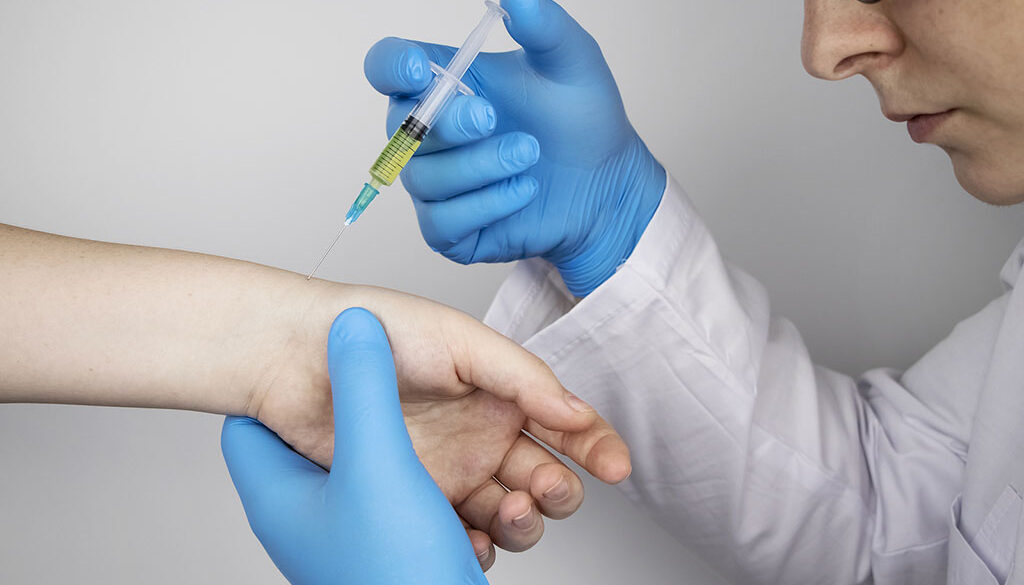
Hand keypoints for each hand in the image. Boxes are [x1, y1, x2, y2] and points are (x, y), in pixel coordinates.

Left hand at [249, 283, 630, 564]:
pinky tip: (468, 540)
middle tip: (548, 489)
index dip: (594, 445)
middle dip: (559, 490)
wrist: (293, 357)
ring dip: (522, 520)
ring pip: (507, 512)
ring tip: (508, 512)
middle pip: (541, 476)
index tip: (614, 464)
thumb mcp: (459, 344)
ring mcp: (446, 474)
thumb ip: (521, 376)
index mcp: (497, 395)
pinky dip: (473, 545)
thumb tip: (575, 409)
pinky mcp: (413, 504)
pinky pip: (458, 534)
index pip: (562, 425)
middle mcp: (476, 437)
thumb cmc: (373, 332)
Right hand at [363, 0, 665, 296]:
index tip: (419, 71)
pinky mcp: (449, 230)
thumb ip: (544, 26)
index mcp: (446, 84)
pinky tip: (522, 191)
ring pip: (423, 178)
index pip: (387, 68)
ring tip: (529, 155)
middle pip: (400, 127)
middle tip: (493, 118)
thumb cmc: (583, 121)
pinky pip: (441, 222)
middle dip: (448, 123)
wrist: (608, 185)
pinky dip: (486, 205)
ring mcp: (437, 185)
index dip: (391, 68)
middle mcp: (432, 134)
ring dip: (481, 166)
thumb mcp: (573, 63)